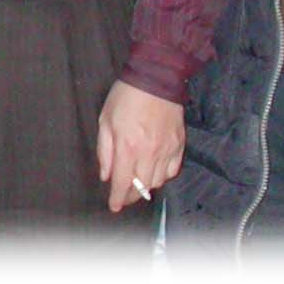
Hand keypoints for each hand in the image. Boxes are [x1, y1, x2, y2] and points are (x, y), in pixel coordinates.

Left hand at [96, 80, 183, 212]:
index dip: (117, 198)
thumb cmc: (126, 96)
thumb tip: (106, 175)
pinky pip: (172, 170)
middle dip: (131, 195)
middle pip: (141, 187)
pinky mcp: (179, 143)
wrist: (156, 77)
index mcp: (128, 146)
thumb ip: (105, 151)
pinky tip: (155, 171)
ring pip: (158, 181)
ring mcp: (166, 149)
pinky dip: (163, 175)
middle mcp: (149, 152)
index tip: (114, 205)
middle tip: (124, 195)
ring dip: (146, 186)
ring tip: (138, 182)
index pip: (122, 182)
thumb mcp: (105, 120)